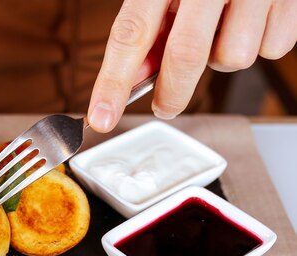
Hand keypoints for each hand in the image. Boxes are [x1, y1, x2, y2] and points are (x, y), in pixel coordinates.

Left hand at [88, 0, 296, 132]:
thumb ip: (150, 26)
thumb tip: (136, 77)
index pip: (131, 34)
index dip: (113, 82)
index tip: (101, 117)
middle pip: (185, 55)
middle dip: (171, 94)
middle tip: (163, 106)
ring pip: (232, 58)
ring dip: (220, 60)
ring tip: (220, 30)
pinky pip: (271, 49)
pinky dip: (257, 46)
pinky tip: (250, 22)